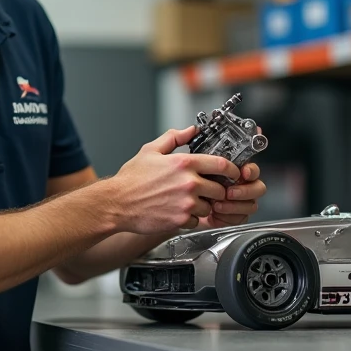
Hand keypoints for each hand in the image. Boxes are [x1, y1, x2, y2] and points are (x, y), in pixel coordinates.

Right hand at [109, 126, 239, 233]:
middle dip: (217, 190)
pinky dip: (191, 218)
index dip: (232, 169)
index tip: (233, 173)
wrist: (117, 203)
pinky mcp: (181, 219)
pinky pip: (197, 220)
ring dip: (204, 205)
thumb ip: (174, 137)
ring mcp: (186, 202)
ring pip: (210, 206)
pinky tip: (179, 211)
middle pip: (220, 189)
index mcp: (184, 163)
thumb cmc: (131, 179)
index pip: (222, 164)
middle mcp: (188, 183)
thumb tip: (191, 130)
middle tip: (208, 190)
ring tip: (189, 201)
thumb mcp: (151, 150)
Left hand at [200, 162, 266, 228]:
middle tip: (229, 192)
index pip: (253, 170)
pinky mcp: (239, 218)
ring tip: (217, 205)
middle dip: (245, 191)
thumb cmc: (199, 187)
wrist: (191, 207)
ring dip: (234, 206)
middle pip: (259, 188)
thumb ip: (213, 167)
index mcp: (240, 174)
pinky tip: (216, 214)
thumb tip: (216, 161)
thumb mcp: (204, 174)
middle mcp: (246, 188)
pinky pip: (240, 219)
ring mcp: (245, 204)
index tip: (244, 172)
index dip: (251, 171)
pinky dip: (228, 217)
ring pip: (251, 206)